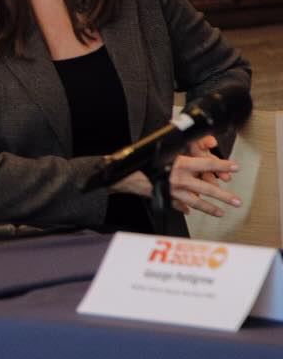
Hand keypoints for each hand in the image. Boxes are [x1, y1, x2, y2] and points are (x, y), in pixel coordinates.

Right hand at [113, 139, 240, 216]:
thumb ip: (177, 149)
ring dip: (210, 208)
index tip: (235, 166)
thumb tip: (191, 146)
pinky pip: (178, 205)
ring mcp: (173, 191)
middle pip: (207, 188)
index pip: (207, 163)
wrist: (122, 176)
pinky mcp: (164, 198)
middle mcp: (179, 179)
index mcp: (179, 164)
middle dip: (224, 196)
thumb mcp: (161, 150)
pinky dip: (184, 208)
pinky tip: (189, 211)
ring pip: (196, 202)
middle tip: (236, 201)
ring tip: (221, 212)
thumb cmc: (140, 160)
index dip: (222, 165)